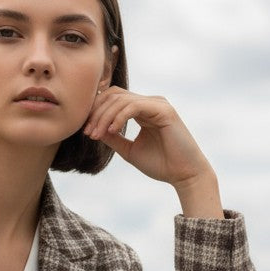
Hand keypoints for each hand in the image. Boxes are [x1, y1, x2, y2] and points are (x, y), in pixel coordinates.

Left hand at [83, 88, 223, 217]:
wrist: (184, 175)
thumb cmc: (160, 164)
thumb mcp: (128, 149)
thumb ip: (112, 137)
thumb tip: (92, 128)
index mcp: (143, 110)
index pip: (113, 99)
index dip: (96, 111)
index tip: (86, 132)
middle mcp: (150, 103)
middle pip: (114, 95)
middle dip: (96, 113)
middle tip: (88, 133)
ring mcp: (158, 104)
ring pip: (121, 99)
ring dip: (104, 117)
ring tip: (96, 134)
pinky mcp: (164, 110)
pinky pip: (134, 106)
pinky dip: (119, 117)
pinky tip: (111, 131)